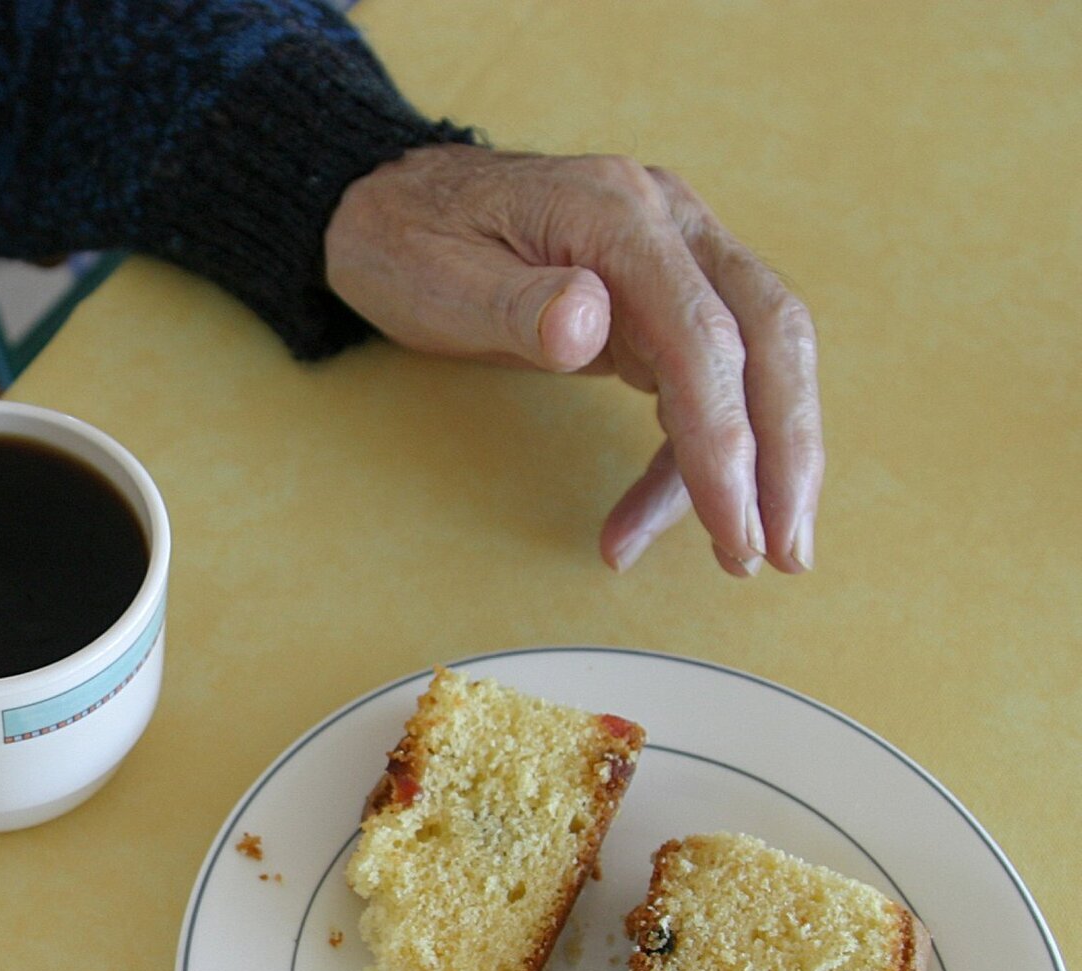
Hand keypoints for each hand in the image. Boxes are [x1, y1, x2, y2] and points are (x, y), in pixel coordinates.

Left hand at [325, 144, 820, 575]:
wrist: (393, 203)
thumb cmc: (410, 241)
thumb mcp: (439, 275)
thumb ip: (517, 303)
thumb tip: (589, 325)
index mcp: (615, 212)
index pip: (702, 333)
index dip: (726, 437)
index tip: (736, 525)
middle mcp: (668, 224)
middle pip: (768, 338)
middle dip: (787, 453)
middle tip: (784, 553)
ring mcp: (674, 257)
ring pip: (757, 361)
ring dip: (763, 464)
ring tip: (739, 557)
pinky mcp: (664, 300)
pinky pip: (706, 380)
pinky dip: (694, 455)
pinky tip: (650, 515)